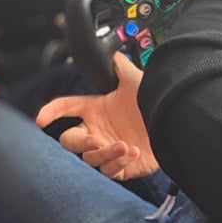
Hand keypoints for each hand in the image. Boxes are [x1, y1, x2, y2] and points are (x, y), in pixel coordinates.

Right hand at [36, 53, 159, 180]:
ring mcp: (110, 149)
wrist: (179, 122)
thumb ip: (118, 64)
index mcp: (98, 109)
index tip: (42, 118)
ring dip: (103, 153)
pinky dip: (117, 164)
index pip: (67, 107)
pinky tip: (132, 152)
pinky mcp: (123, 166)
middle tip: (92, 138)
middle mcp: (100, 130)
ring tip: (123, 145)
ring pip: (89, 158)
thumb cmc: (157, 101)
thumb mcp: (135, 79)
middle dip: (76, 141)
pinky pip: (109, 171)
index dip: (52, 111)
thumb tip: (108, 51)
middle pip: (70, 140)